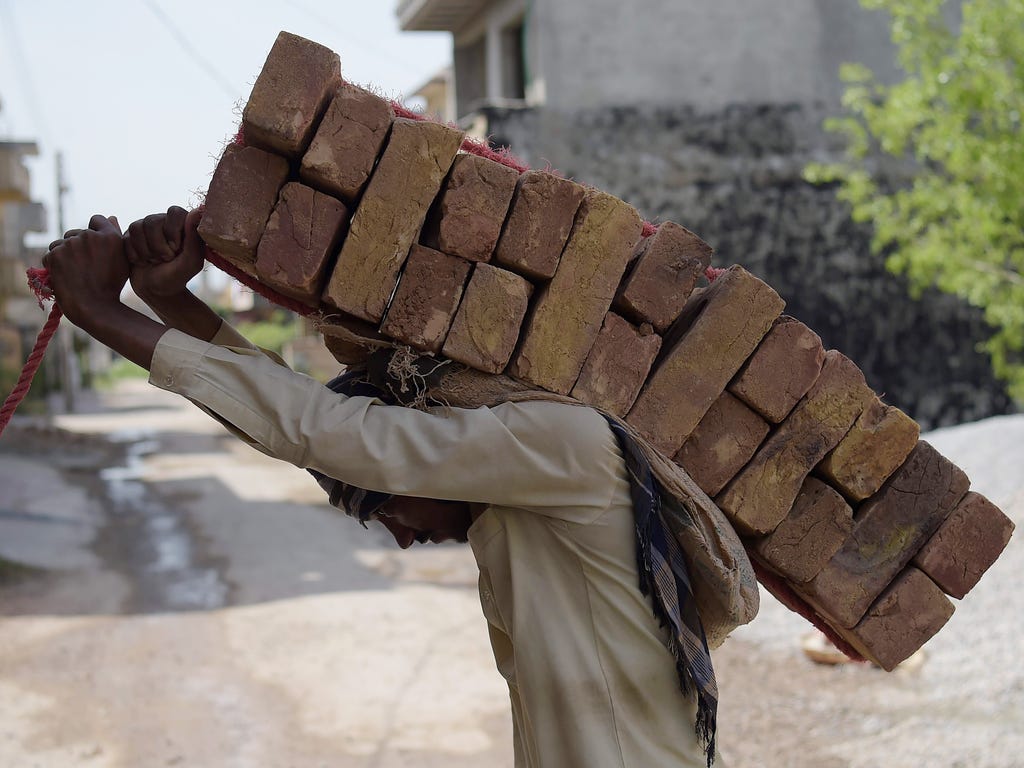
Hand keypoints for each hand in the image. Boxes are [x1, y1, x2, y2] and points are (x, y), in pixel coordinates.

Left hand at [43, 215, 127, 329]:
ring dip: (64, 255)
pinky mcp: (54, 255)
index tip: (96, 250)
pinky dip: (54, 266)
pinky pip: (50, 256)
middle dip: (78, 246)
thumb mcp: (122, 261)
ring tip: (75, 274)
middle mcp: (89, 236)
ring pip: (61, 244)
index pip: (96, 220)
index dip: (95, 233)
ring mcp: (70, 244)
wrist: (95, 308)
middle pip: (76, 233)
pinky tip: (65, 278)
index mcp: (110, 236)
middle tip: (86, 268)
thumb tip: (110, 217)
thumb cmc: (112, 286)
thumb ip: (115, 236)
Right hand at [125, 206, 204, 298]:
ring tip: (154, 261)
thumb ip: (194, 238)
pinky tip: (143, 262)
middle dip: (158, 246)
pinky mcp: (130, 236)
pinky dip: (135, 254)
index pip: (174, 212)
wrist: (157, 290)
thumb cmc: (178, 276)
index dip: (172, 231)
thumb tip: (196, 212)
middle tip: (166, 259)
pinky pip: (126, 238)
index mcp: (182, 224)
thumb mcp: (191, 261)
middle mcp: (164, 221)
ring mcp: (145, 227)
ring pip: (137, 227)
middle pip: (152, 221)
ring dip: (146, 251)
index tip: (176, 250)